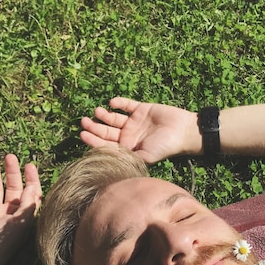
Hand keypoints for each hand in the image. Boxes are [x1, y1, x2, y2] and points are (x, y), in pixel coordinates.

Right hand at [0, 154, 41, 264]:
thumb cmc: (1, 244)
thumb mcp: (18, 224)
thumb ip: (27, 204)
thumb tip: (33, 186)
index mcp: (22, 216)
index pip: (30, 194)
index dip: (31, 179)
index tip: (29, 165)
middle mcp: (8, 212)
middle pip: (12, 187)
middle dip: (12, 172)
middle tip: (10, 156)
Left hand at [79, 97, 198, 162]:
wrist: (183, 131)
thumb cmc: (165, 147)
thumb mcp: (146, 157)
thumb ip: (129, 158)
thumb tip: (108, 162)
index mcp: (127, 148)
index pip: (106, 144)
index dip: (93, 140)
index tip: (82, 134)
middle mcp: (128, 135)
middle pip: (106, 131)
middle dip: (94, 127)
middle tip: (84, 122)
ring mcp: (133, 122)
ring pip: (113, 118)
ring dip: (104, 115)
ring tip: (97, 111)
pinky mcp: (140, 109)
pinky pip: (126, 105)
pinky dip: (119, 103)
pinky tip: (113, 103)